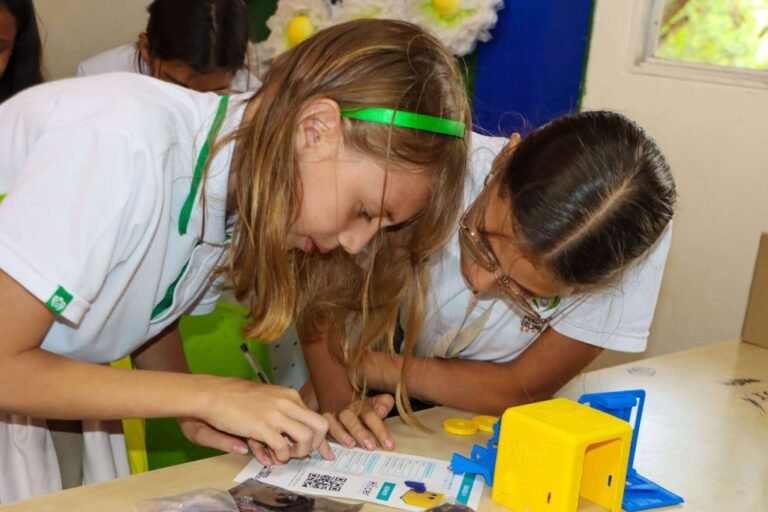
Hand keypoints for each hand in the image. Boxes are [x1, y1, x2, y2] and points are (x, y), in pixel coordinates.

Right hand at [196, 377, 333, 465]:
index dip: (322, 439)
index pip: (316, 417)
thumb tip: (292, 436)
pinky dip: (281, 457)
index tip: (325, 452)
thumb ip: (282, 415)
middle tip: (303, 455)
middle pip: (321, 426)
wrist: (213, 394)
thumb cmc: (235, 398)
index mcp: (289, 396)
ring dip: (299, 452)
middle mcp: (287, 403)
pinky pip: (283, 447)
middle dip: (317, 445)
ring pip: (306, 437)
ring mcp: (276, 414)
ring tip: (285, 455)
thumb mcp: (266, 399)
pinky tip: (272, 457)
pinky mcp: (262, 426)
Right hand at [324, 394, 395, 450]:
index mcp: (360, 405)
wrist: (337, 399)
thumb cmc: (361, 409)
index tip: (389, 445)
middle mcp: (344, 411)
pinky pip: (318, 433)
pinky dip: (322, 444)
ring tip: (350, 445)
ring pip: (332, 423)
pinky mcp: (320, 426)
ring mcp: (331, 417)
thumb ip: (383, 403)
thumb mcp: (374, 403)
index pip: (370, 414)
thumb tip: (383, 409)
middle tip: (370, 446)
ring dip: (341, 434)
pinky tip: (330, 456)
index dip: (379, 429)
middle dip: (359, 431)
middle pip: (350, 418)